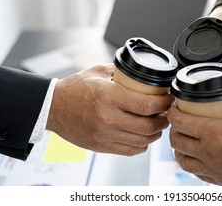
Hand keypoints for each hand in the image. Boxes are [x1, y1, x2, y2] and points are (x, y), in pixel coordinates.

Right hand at [47, 63, 171, 155]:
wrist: (53, 107)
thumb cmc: (74, 88)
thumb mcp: (98, 72)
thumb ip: (121, 71)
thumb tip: (141, 72)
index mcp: (108, 97)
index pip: (146, 105)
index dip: (164, 103)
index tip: (168, 99)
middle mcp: (108, 118)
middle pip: (148, 126)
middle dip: (164, 120)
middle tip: (166, 113)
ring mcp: (104, 135)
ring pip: (142, 141)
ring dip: (155, 133)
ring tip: (158, 124)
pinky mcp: (101, 146)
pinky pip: (130, 150)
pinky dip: (142, 145)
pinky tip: (144, 136)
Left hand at [168, 104, 221, 184]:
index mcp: (213, 133)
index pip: (180, 122)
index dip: (173, 114)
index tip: (173, 109)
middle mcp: (209, 153)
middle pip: (177, 142)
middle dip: (173, 131)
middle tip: (178, 124)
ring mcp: (214, 169)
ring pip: (183, 162)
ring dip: (179, 151)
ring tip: (182, 143)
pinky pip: (198, 174)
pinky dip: (192, 165)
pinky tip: (197, 159)